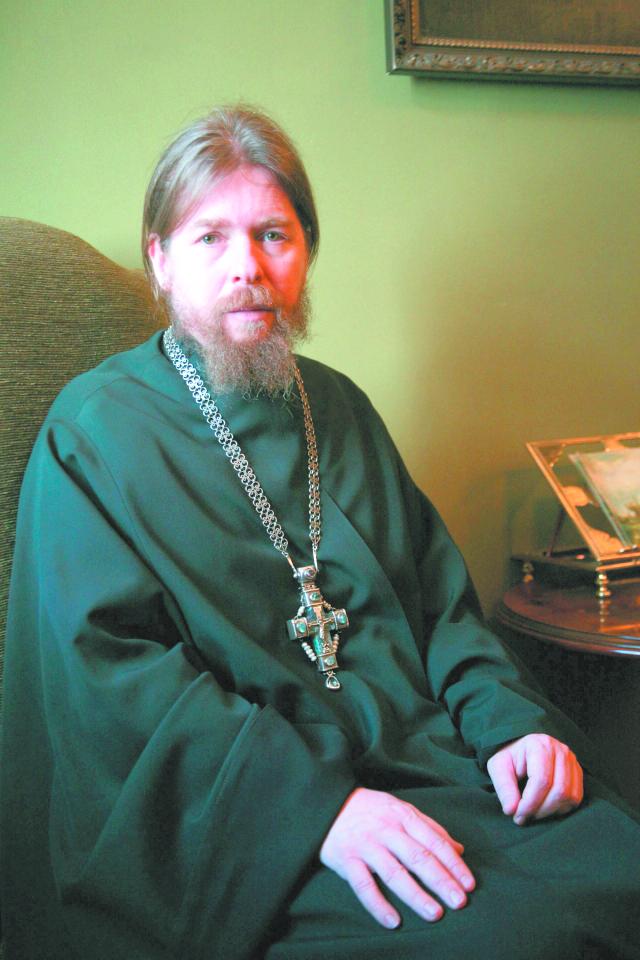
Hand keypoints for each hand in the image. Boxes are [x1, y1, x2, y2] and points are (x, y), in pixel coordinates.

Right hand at [319, 787, 474, 928]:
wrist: (326, 803)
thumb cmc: (369, 809)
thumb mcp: (400, 809)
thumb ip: (429, 828)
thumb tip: (459, 849)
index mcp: (402, 815)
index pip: (434, 841)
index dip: (453, 864)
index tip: (469, 884)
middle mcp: (386, 829)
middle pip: (418, 857)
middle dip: (441, 881)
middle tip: (460, 902)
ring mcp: (365, 845)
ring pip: (394, 873)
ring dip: (416, 895)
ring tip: (435, 913)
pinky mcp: (346, 860)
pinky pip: (363, 885)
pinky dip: (378, 904)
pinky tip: (394, 921)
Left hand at [487, 733, 582, 825]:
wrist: (523, 751)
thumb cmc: (511, 759)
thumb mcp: (498, 767)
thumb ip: (504, 787)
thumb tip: (511, 810)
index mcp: (539, 745)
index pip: (541, 780)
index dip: (530, 803)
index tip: (517, 815)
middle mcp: (560, 750)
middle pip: (559, 790)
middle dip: (540, 810)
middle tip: (524, 816)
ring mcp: (572, 761)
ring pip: (569, 796)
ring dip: (550, 811)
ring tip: (533, 812)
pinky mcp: (577, 772)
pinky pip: (576, 798)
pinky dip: (561, 809)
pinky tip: (545, 807)